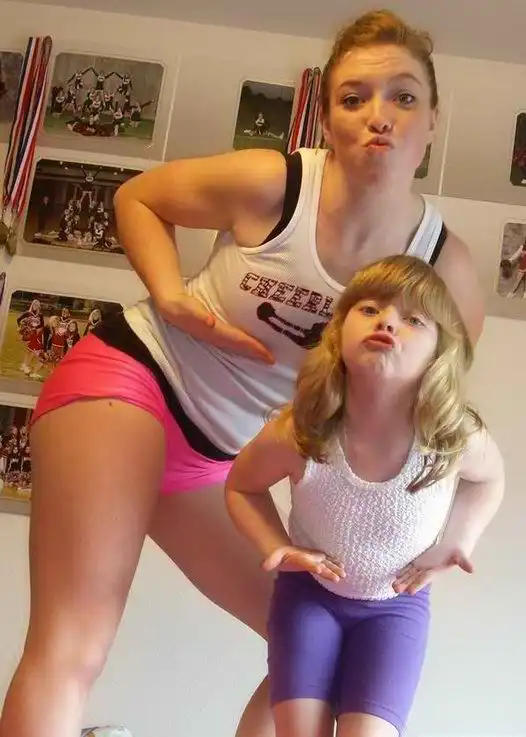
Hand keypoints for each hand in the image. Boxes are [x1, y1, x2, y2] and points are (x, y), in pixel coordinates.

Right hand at [155, 293, 273, 364]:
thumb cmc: (182, 306)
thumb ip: (198, 314)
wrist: (170, 307)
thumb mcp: (188, 308)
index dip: (254, 348)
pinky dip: (244, 345)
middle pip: (240, 347)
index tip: (268, 356)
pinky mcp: (215, 333)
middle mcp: (216, 338)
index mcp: (214, 332)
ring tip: (265, 355)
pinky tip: (251, 345)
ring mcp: (215, 337)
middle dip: (256, 353)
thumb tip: (210, 321)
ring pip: (237, 346)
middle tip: (273, 360)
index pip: (239, 341)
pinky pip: (233, 341)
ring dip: (251, 351)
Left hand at [262, 545, 345, 582]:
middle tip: (337, 577)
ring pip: (327, 563)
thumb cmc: (279, 555)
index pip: (307, 561)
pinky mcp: (317, 559)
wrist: (285, 548)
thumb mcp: (273, 558)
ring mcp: (314, 557)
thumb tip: (263, 566)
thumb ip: (269, 561)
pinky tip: (343, 569)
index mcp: (299, 557)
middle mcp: (309, 556)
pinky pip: (329, 562)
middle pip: (320, 563)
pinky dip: (336, 564)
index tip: (320, 569)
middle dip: (329, 570)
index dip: (313, 565)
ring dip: (335, 568)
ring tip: (344, 575)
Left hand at [393, 543, 473, 594]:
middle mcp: (427, 570)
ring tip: (393, 587)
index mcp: (435, 570)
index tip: (410, 592)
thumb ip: (464, 562)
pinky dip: (403, 571)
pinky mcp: (419, 561)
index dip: (417, 583)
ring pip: (410, 573)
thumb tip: (472, 570)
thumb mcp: (461, 556)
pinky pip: (409, 567)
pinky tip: (395, 576)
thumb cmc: (457, 552)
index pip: (424, 578)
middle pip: (414, 578)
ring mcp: (422, 566)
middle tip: (395, 590)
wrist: (453, 548)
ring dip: (402, 579)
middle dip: (405, 584)